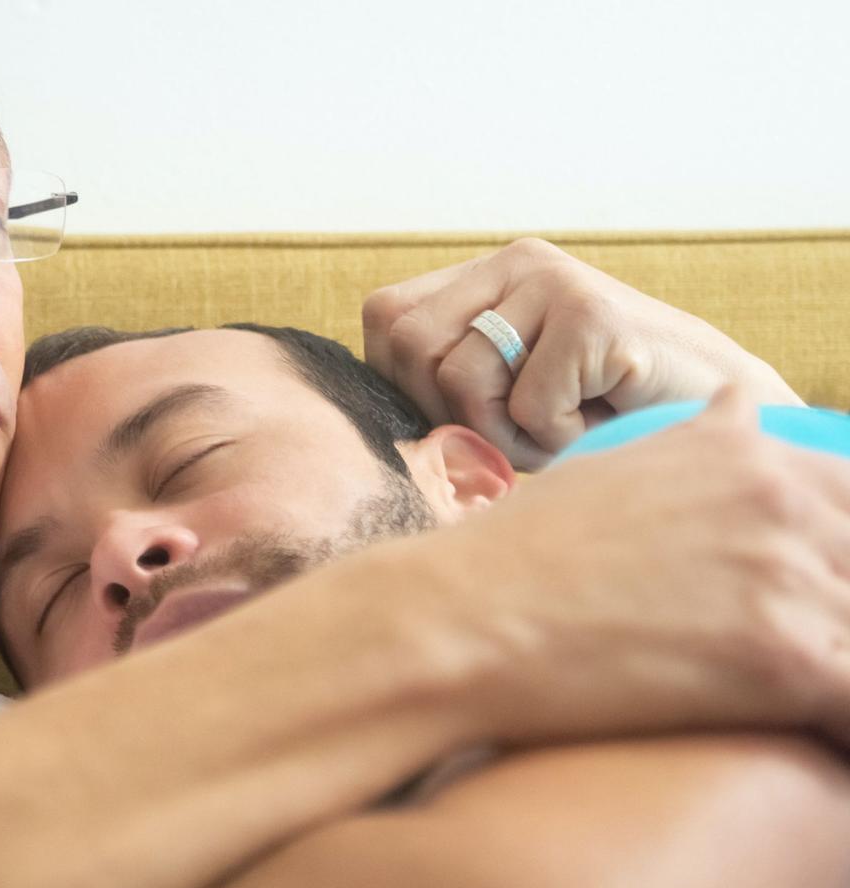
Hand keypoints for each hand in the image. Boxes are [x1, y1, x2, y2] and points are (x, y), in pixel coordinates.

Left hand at [363, 238, 801, 469]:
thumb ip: (435, 390)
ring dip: (507, 431)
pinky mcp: (593, 314)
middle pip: (411, 347)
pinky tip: (598, 415)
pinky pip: (525, 403)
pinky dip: (555, 437)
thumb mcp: (499, 397)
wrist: (707, 414)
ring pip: (461, 379)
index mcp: (483, 276)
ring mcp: (555, 281)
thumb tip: (365, 420)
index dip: (404, 382)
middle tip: (518, 423)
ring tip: (562, 419)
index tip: (462, 411)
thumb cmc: (593, 417)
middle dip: (451, 412)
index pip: (385, 319)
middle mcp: (516, 264)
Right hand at [418, 385, 849, 747]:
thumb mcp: (612, 465)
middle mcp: (785, 504)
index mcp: (754, 457)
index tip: (818, 602)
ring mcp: (790, 579)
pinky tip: (817, 745)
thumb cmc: (514, 556)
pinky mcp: (784, 660)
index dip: (842, 559)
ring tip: (808, 708)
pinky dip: (841, 733)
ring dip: (837, 672)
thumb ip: (700, 440)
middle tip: (801, 655)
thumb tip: (742, 404)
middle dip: (841, 620)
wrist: (454, 622)